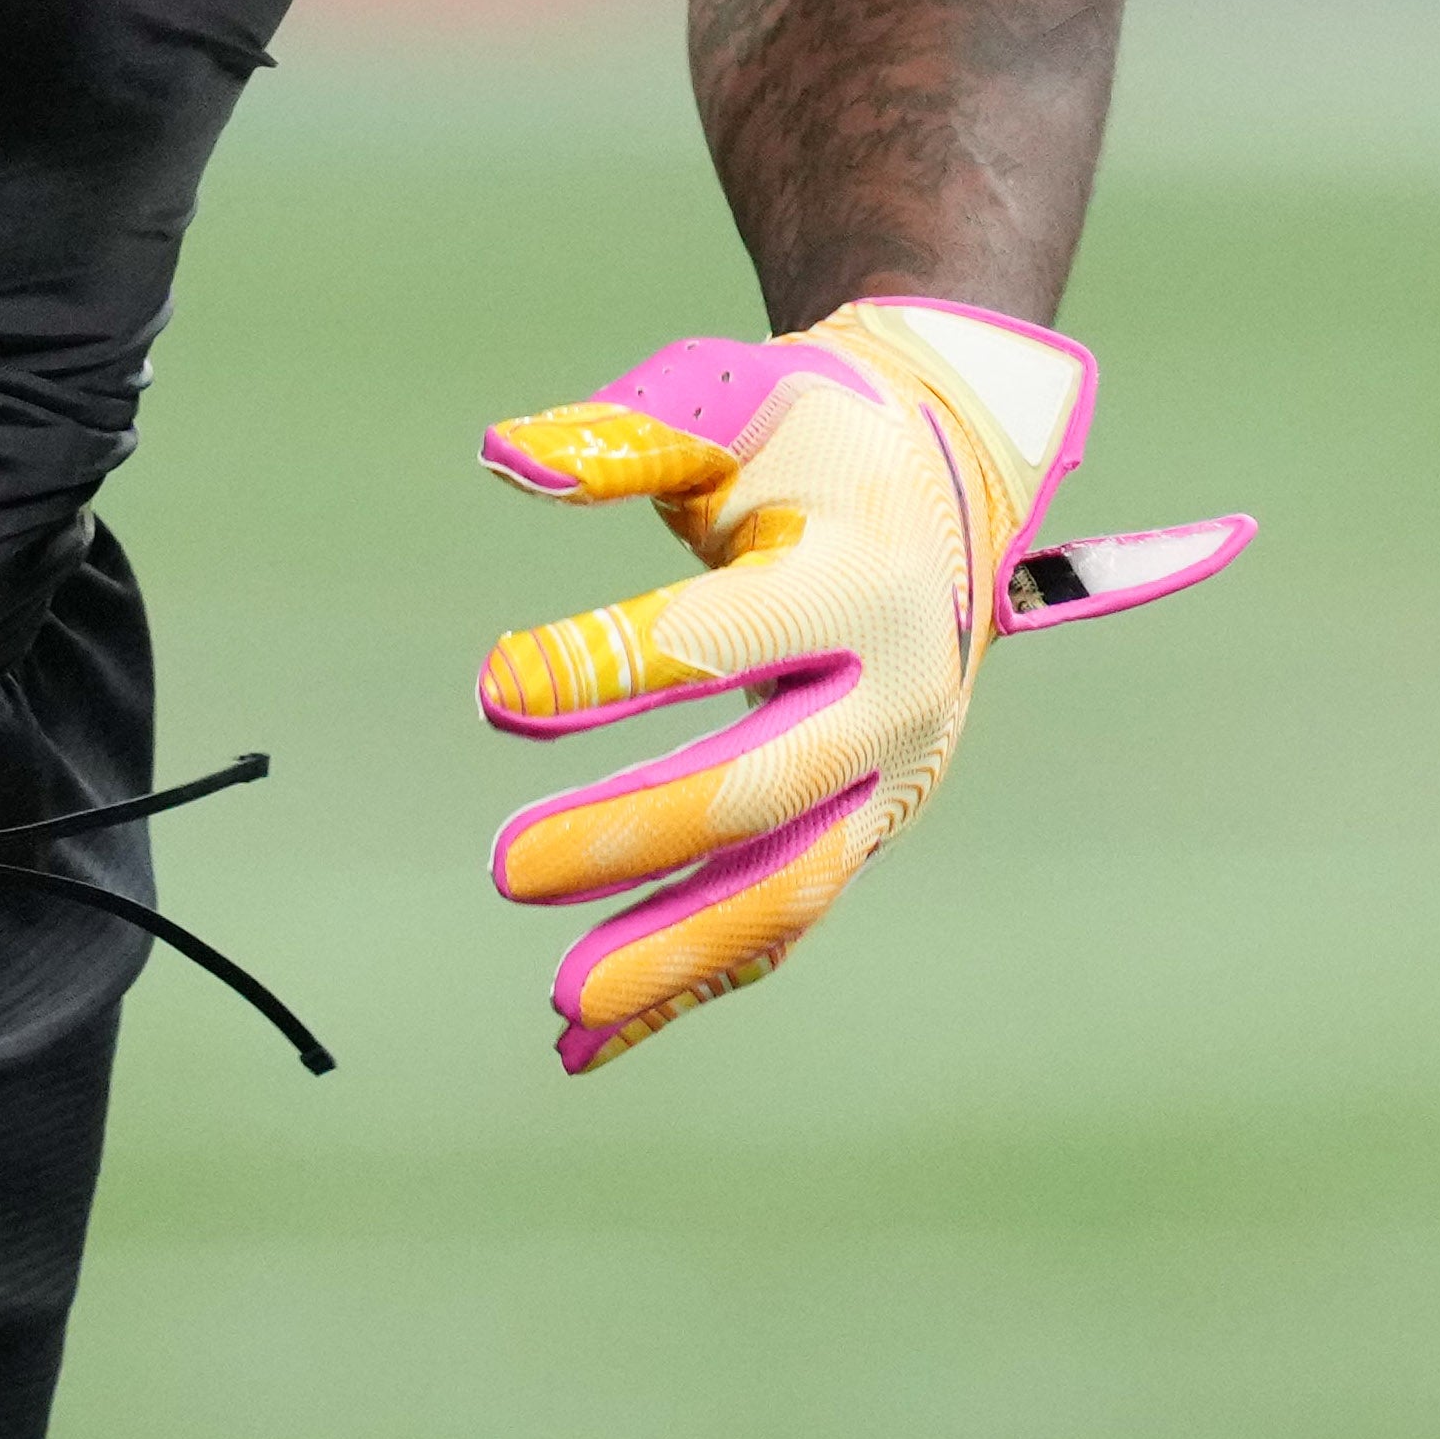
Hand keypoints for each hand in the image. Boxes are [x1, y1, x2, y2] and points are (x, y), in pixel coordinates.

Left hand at [472, 297, 1245, 1071]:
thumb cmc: (806, 430)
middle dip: (634, 837)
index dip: (607, 667)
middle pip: (761, 789)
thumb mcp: (728, 401)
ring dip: (674, 950)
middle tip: (505, 869)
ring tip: (558, 1002)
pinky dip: (692, 979)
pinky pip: (781, 915)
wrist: (946, 468)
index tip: (494, 691)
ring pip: (786, 886)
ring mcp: (888, 773)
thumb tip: (504, 459)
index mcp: (855, 580)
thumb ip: (624, 435)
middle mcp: (891, 691)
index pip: (722, 642)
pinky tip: (590, 1036)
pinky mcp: (866, 822)